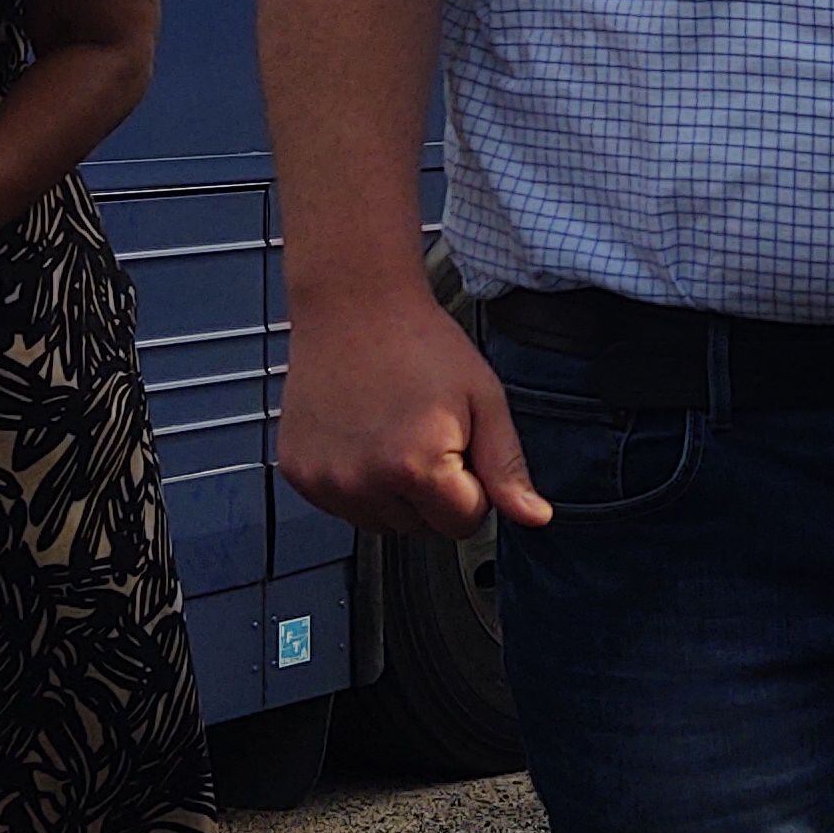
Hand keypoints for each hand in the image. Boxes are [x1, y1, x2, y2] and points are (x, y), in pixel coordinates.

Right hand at [274, 284, 550, 536]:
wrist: (352, 304)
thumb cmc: (419, 343)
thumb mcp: (483, 399)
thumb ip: (507, 467)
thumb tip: (534, 518)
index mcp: (416, 467)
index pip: (465, 523)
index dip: (472, 485)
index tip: (460, 444)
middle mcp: (364, 484)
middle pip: (422, 528)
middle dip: (434, 491)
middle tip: (424, 431)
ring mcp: (325, 482)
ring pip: (382, 523)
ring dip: (394, 492)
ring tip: (392, 431)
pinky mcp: (299, 474)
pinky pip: (344, 506)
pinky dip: (358, 482)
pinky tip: (362, 435)